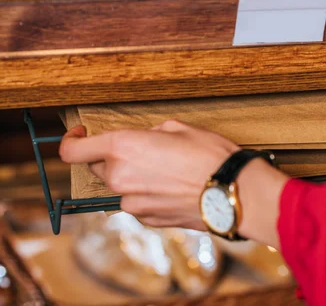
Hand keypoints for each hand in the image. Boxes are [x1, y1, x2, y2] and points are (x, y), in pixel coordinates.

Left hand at [59, 120, 288, 247]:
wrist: (233, 193)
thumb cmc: (210, 156)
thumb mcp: (180, 128)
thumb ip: (151, 133)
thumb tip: (147, 140)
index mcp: (123, 148)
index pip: (72, 152)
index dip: (70, 142)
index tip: (80, 135)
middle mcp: (120, 178)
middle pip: (100, 167)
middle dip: (115, 156)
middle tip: (144, 150)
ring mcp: (133, 203)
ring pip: (122, 186)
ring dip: (136, 176)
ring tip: (169, 170)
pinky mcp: (147, 220)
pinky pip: (138, 202)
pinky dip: (148, 193)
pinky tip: (174, 187)